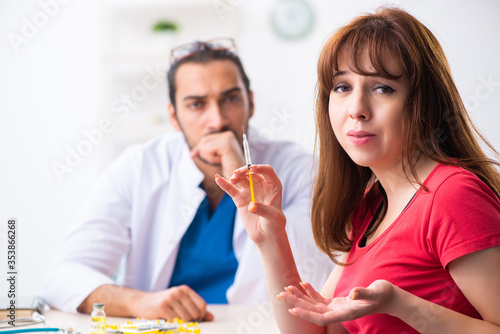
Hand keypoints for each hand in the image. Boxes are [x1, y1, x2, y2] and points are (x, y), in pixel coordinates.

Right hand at [134, 285, 213, 321]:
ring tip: (173, 320)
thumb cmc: (163, 303)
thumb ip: (195, 309)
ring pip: (185, 319)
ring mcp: (170, 298)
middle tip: (181, 320)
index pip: (202, 305)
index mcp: (185, 290)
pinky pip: (174, 321)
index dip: (201, 315)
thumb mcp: (180, 302)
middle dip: (190, 321)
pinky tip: (167, 320)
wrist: (141, 302)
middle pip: (195, 313)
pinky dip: (172, 324)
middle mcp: (179, 292)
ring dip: (180, 323)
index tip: (194, 319)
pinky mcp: (162, 306)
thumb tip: (211, 317)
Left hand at [190, 131, 244, 178]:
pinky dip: (211, 159)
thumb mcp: (217, 157)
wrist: (240, 176)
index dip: (198, 149)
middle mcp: (228, 134)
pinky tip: (221, 160)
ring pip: (204, 146)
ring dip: (209, 157)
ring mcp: (227, 138)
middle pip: (203, 141)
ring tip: (221, 160)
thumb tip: (192, 154)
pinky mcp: (225, 144)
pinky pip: (208, 150)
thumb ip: (207, 151)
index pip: (206, 138)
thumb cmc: (230, 169)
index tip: (191, 156)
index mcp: (227, 135)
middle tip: (218, 160)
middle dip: (205, 153)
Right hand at [215, 164, 285, 245]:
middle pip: (251, 173)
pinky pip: (231, 189)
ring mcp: (249, 191)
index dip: (260, 168)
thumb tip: (251, 206)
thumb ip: (263, 210)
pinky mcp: (240, 198)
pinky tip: (218, 178)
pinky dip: (224, 184)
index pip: (267, 171)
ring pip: (241, 179)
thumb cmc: (274, 224)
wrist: (265, 234)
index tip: (252, 169)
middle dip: (244, 171)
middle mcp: (261, 185)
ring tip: (232, 180)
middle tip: (236, 174)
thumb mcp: (272, 218)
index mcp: (273, 186)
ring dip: (235, 177)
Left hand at [277, 280, 394, 325]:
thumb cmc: (383, 294)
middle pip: (312, 311)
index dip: (306, 314)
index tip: (293, 310)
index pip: (321, 318)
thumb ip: (363, 294)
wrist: (389, 297)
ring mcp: (337, 308)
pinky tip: (303, 284)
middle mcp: (337, 313)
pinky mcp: (337, 303)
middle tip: (280, 295)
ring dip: (300, 297)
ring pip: (313, 305)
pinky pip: (320, 299)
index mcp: (344, 314)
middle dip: (296, 303)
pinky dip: (311, 292)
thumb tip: (352, 295)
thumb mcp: (375, 292)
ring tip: (287, 288)